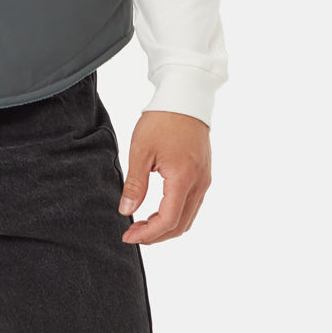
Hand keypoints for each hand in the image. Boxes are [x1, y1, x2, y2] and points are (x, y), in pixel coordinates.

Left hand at [117, 110, 211, 244]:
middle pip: (181, 225)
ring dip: (167, 226)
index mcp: (183, 178)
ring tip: (143, 224)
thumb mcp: (141, 150)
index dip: (148, 234)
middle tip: (134, 234)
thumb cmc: (162, 119)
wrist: (185, 96)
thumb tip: (126, 211)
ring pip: (188, 217)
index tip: (129, 236)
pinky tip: (158, 209)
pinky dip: (176, 214)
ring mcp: (204, 179)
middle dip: (156, 235)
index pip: (168, 220)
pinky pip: (192, 204)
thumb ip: (135, 184)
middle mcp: (199, 183)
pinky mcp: (204, 173)